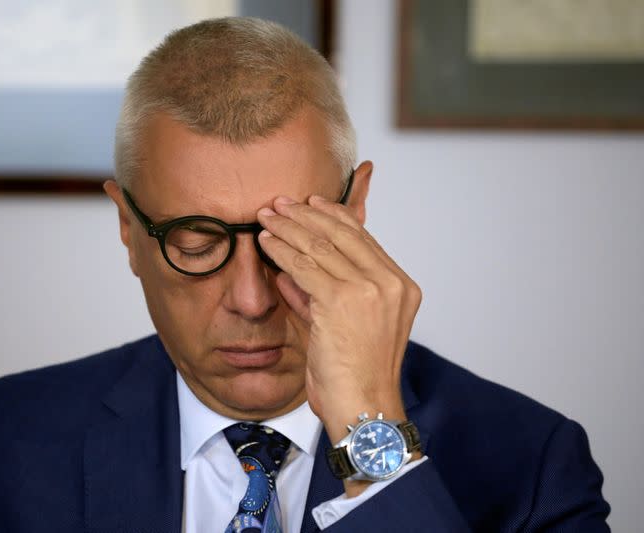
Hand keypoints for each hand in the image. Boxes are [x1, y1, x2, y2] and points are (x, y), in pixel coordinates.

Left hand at [256, 179, 421, 492]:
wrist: (364, 409)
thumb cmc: (356, 376)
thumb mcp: (343, 326)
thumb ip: (321, 295)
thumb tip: (291, 271)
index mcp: (400, 286)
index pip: (362, 238)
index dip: (332, 216)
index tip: (310, 203)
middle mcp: (390, 283)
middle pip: (341, 234)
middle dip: (305, 214)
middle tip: (279, 203)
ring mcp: (369, 291)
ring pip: (320, 245)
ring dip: (288, 228)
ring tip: (266, 217)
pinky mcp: (342, 301)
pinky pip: (304, 265)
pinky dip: (281, 250)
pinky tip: (265, 241)